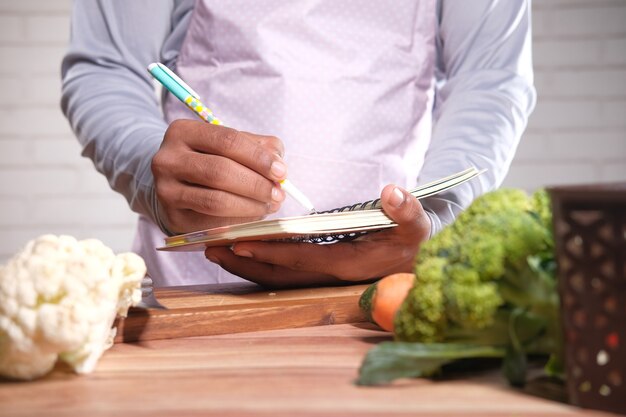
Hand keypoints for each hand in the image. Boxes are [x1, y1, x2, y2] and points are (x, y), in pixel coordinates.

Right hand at [151, 120, 286, 233]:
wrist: (177, 184)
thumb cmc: (210, 159)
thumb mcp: (229, 145)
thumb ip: (256, 146)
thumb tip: (278, 162)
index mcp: (183, 132)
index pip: (227, 140)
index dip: (258, 157)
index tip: (281, 171)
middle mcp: (167, 159)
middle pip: (220, 171)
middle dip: (256, 184)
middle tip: (278, 193)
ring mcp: (166, 190)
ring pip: (216, 200)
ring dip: (251, 205)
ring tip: (269, 205)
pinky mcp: (173, 216)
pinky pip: (212, 222)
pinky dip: (239, 220)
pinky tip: (253, 216)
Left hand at [204, 185, 431, 287]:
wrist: (413, 261)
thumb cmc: (410, 240)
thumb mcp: (415, 224)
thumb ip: (406, 210)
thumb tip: (392, 193)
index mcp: (348, 264)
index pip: (302, 258)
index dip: (271, 251)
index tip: (241, 240)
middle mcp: (329, 277)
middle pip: (279, 275)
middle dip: (245, 262)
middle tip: (211, 247)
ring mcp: (322, 279)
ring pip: (277, 278)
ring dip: (246, 266)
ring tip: (215, 250)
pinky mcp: (318, 275)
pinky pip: (283, 274)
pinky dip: (258, 265)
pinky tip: (239, 253)